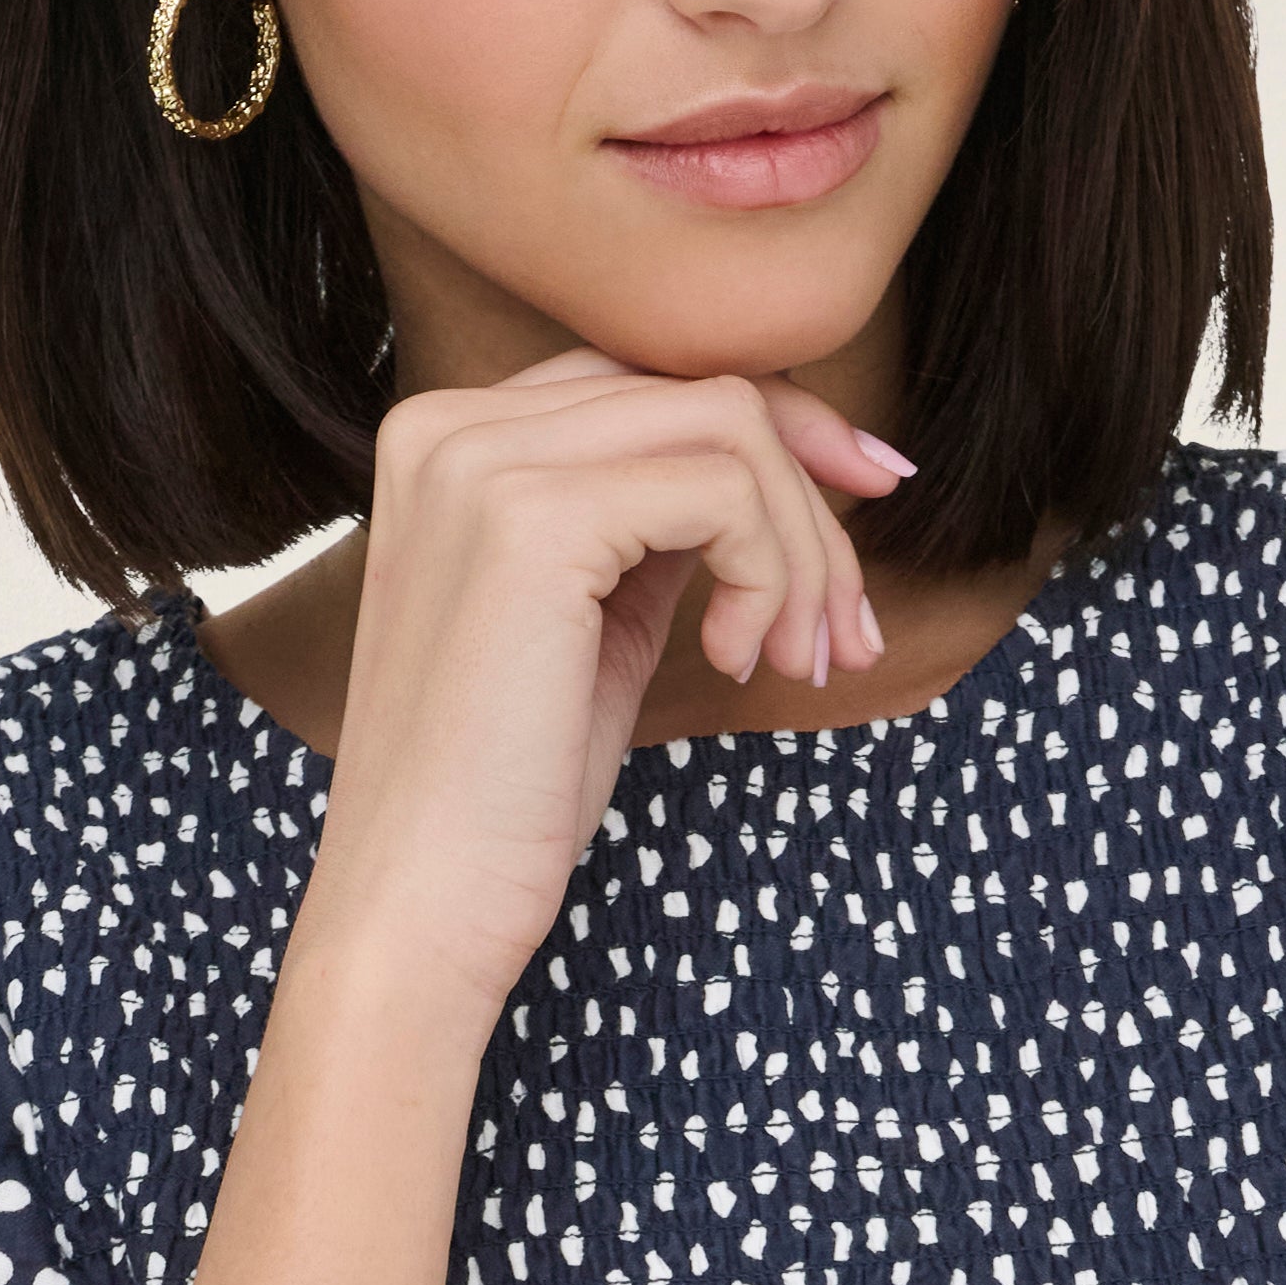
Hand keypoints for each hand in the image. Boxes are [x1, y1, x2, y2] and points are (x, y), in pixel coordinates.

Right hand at [297, 346, 912, 1027]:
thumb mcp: (590, 624)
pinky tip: (738, 662)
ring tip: (801, 660)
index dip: (780, 432)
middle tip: (850, 628)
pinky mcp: (532, 520)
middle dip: (814, 498)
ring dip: (804, 550)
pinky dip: (770, 575)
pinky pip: (726, 492)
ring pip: (732, 429)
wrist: (419, 905)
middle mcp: (449, 424)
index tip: (865, 500)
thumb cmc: (507, 792)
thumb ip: (648, 530)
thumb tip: (773, 474)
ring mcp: (482, 462)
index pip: (652, 379)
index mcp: (447, 439)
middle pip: (704, 390)